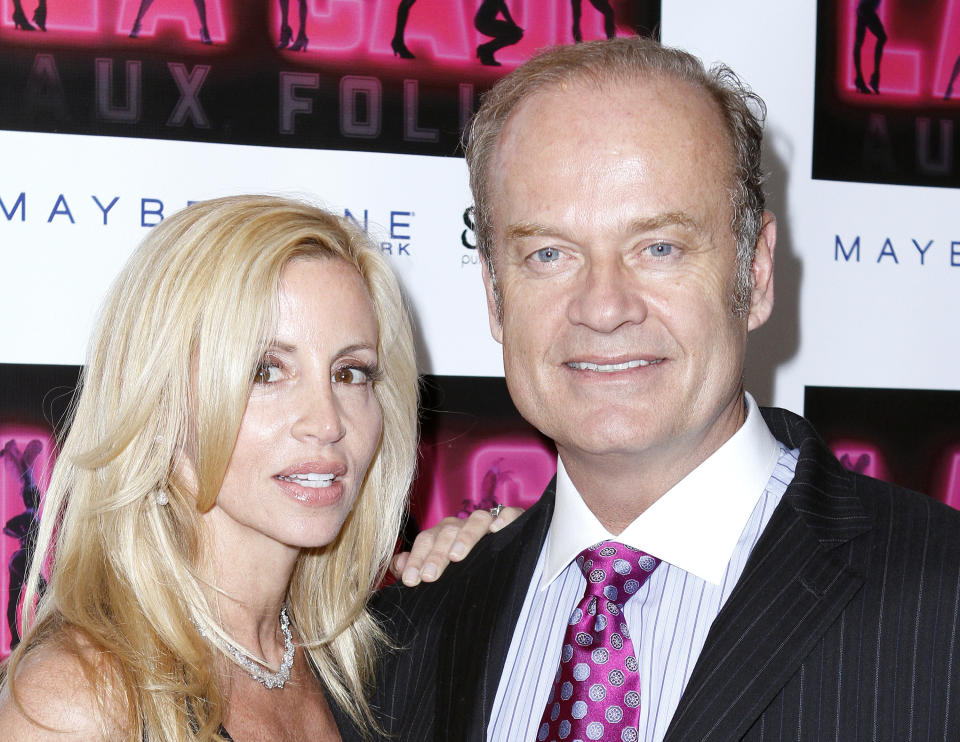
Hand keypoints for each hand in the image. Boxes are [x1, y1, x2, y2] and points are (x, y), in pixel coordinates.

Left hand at [391, 506, 523, 586]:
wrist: (501, 557)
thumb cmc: (463, 564)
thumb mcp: (438, 567)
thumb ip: (416, 564)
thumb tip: (398, 564)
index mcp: (443, 534)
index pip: (426, 541)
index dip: (417, 559)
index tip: (411, 581)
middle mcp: (463, 525)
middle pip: (447, 533)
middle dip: (436, 555)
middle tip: (429, 577)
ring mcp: (488, 522)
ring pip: (476, 521)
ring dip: (465, 537)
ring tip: (456, 557)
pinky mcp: (513, 519)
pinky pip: (510, 514)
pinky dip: (504, 518)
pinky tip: (497, 530)